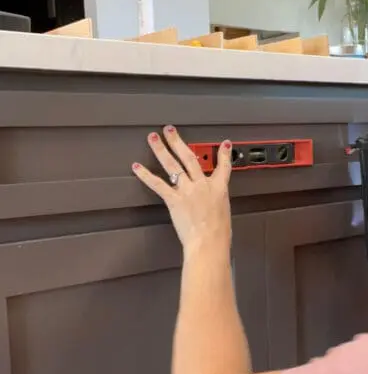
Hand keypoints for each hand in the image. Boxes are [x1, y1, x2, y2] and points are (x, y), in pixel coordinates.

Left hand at [133, 126, 232, 256]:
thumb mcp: (224, 214)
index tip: (224, 145)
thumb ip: (216, 205)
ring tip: (153, 138)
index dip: (224, 154)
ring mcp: (187, 190)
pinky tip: (137, 168)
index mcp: (219, 189)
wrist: (209, 243)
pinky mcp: (174, 199)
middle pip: (189, 157)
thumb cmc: (218, 235)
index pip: (223, 167)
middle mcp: (202, 185)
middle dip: (178, 142)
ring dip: (161, 149)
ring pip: (172, 164)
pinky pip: (158, 184)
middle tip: (170, 131)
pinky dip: (146, 175)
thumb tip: (212, 207)